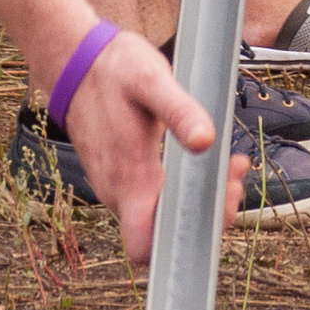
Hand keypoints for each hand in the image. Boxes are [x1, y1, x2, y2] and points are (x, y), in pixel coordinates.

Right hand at [58, 26, 245, 263]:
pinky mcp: (119, 176)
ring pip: (160, 215)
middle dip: (208, 211)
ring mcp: (116, 186)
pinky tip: (200, 156)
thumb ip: (178, 111)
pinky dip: (180, 187)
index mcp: (127, 179)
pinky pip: (152, 197)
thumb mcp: (150, 79)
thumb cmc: (113, 69)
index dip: (186, 239)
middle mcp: (118, 192)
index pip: (147, 247)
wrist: (75, 61)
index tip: (217, 200)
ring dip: (197, 197)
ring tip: (225, 161)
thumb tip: (205, 142)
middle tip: (233, 171)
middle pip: (165, 233)